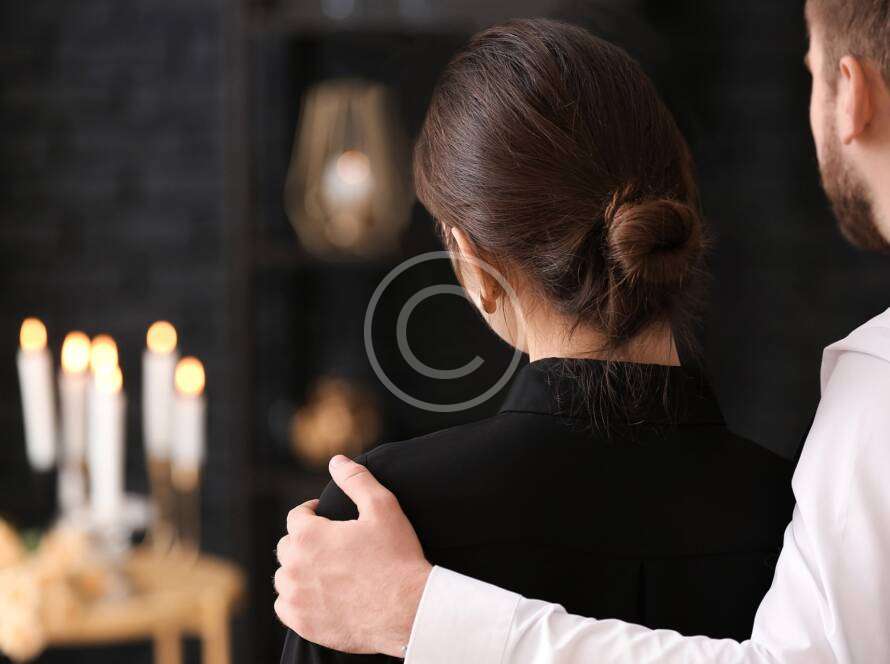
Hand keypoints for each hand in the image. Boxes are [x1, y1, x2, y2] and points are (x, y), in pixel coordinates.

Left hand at [274, 455, 432, 656]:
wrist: (408, 610)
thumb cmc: (397, 557)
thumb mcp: (383, 507)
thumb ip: (356, 479)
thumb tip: (336, 460)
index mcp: (309, 534)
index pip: (297, 516)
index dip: (312, 513)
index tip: (325, 517)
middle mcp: (294, 565)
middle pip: (287, 546)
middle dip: (304, 541)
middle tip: (330, 545)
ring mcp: (296, 597)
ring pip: (284, 577)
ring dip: (298, 571)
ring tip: (323, 571)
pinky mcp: (302, 623)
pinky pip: (285, 607)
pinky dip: (296, 600)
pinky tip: (317, 596)